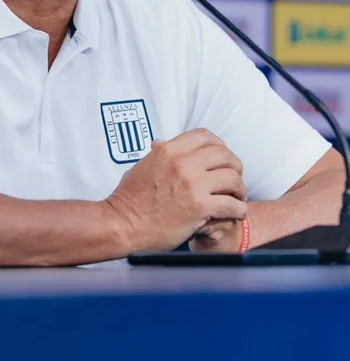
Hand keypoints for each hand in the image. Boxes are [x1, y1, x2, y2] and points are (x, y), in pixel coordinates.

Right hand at [105, 128, 247, 253]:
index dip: (219, 145)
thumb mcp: (142, 166)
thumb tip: (161, 144)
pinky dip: (239, 209)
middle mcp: (182, 163)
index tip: (221, 157)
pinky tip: (236, 212)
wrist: (122, 224)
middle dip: (234, 166)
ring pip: (232, 178)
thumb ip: (158, 154)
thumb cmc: (129, 199)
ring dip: (239, 188)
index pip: (205, 136)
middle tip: (234, 177)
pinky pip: (232, 205)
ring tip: (237, 196)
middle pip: (224, 154)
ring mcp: (192, 185)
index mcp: (168, 150)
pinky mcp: (199, 207)